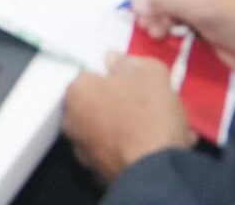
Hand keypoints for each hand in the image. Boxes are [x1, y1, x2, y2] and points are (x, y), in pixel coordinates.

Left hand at [60, 53, 195, 183]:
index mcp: (77, 92)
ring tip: (162, 129)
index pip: (91, 75)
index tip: (135, 82)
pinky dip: (135, 149)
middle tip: (151, 105)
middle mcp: (72, 122)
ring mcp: (84, 151)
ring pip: (111, 130)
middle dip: (124, 103)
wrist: (155, 170)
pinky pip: (119, 153)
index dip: (115, 77)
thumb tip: (113, 59)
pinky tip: (158, 148)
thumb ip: (128, 62)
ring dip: (132, 128)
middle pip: (100, 104)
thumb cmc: (149, 113)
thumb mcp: (150, 72)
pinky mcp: (100, 174)